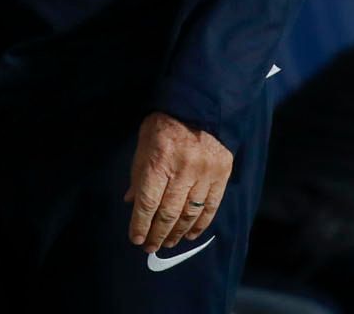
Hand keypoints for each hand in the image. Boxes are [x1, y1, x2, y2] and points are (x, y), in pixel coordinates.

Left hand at [124, 112, 231, 251]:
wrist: (199, 106)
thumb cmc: (164, 123)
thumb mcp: (143, 143)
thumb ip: (138, 173)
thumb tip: (131, 202)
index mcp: (158, 161)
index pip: (147, 202)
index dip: (140, 224)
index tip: (136, 239)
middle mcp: (182, 171)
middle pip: (168, 213)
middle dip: (157, 233)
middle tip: (150, 247)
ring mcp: (204, 174)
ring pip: (189, 213)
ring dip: (177, 233)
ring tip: (168, 243)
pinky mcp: (221, 175)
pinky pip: (211, 206)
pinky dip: (200, 224)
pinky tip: (190, 234)